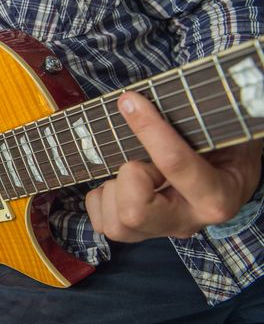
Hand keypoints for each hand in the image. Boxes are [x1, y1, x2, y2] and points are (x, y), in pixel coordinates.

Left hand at [85, 92, 261, 241]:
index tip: (130, 102)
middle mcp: (188, 221)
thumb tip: (144, 99)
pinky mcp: (139, 234)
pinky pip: (101, 223)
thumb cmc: (225, 149)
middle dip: (127, 178)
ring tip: (134, 172)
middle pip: (133, 213)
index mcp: (216, 196)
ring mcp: (161, 230)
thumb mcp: (222, 131)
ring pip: (115, 223)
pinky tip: (120, 184)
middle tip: (141, 160)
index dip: (148, 128)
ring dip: (114, 190)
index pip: (174, 164)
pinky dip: (101, 200)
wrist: (231, 178)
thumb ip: (194, 119)